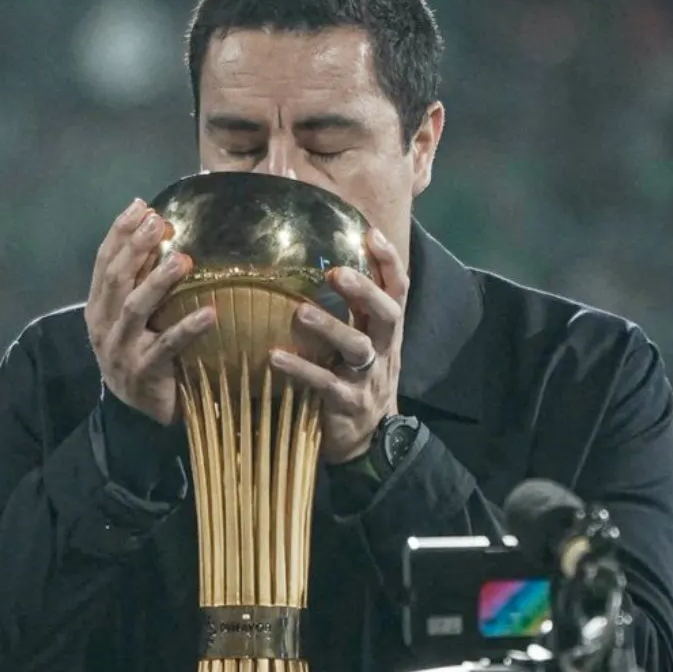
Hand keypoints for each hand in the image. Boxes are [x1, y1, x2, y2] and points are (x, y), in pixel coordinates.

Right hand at [85, 198, 216, 425]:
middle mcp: (103, 326)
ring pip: (135, 308)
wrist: (141, 409)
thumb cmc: (145, 352)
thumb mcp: (138, 315)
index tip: (141, 206)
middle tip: (160, 222)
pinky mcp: (143, 372)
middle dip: (137, 247)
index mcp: (99, 307)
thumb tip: (160, 232)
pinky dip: (188, 328)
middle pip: (117, 279)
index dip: (120, 232)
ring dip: (158, 281)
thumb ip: (142, 280)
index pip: (104, 262)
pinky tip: (210, 313)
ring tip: (183, 260)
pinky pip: (166, 346)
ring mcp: (120, 350)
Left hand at [269, 228, 406, 463]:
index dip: (388, 262)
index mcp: (386, 332)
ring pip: (358, 348)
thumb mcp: (363, 343)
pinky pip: (325, 383)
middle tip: (336, 272)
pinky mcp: (346, 403)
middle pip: (386, 314)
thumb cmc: (357, 380)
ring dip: (330, 328)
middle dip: (364, 291)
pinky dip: (300, 369)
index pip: (397, 290)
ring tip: (300, 314)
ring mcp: (367, 378)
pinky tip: (275, 357)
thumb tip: (325, 265)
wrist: (368, 439)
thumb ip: (354, 311)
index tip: (370, 232)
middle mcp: (383, 350)